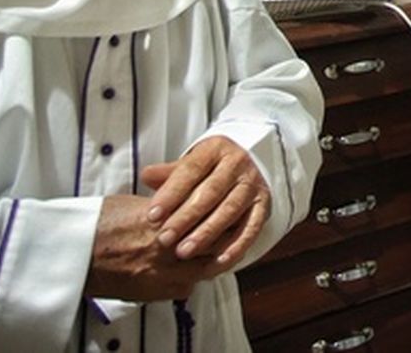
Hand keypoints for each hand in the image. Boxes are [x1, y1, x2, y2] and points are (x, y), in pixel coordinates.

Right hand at [86, 195, 221, 301]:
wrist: (74, 253)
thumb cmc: (99, 223)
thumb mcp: (136, 202)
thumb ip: (165, 204)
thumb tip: (180, 201)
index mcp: (167, 218)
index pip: (210, 216)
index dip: (224, 213)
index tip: (230, 208)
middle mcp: (169, 247)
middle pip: (214, 244)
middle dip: (225, 238)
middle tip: (232, 231)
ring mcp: (163, 272)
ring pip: (205, 269)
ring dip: (213, 261)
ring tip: (218, 252)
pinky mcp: (154, 291)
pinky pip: (185, 287)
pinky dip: (191, 279)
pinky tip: (191, 272)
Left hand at [141, 136, 270, 266]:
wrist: (252, 160)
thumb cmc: (213, 166)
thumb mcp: (193, 162)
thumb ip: (170, 173)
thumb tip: (146, 176)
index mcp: (216, 149)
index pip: (190, 171)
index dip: (170, 194)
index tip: (152, 216)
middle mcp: (238, 165)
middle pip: (210, 192)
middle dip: (185, 217)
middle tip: (165, 238)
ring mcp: (252, 186)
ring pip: (229, 211)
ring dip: (206, 234)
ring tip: (184, 251)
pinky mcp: (263, 205)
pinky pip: (251, 228)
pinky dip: (237, 246)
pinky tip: (219, 261)